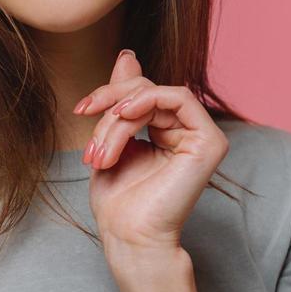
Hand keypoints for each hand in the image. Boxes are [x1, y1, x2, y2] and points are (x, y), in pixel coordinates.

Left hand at [73, 49, 229, 264]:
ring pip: (154, 95)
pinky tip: (124, 116)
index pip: (139, 93)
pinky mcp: (210, 142)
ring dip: (118, 118)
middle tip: (88, 128)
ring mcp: (201, 136)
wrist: (129, 238)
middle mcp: (186, 131)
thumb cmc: (118, 201)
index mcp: (165, 130)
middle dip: (109, 105)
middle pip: (145, 90)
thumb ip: (121, 99)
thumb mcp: (110, 139)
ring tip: (101, 150)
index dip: (108, 94)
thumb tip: (128, 53)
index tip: (80, 109)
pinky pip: (177, 98)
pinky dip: (145, 102)